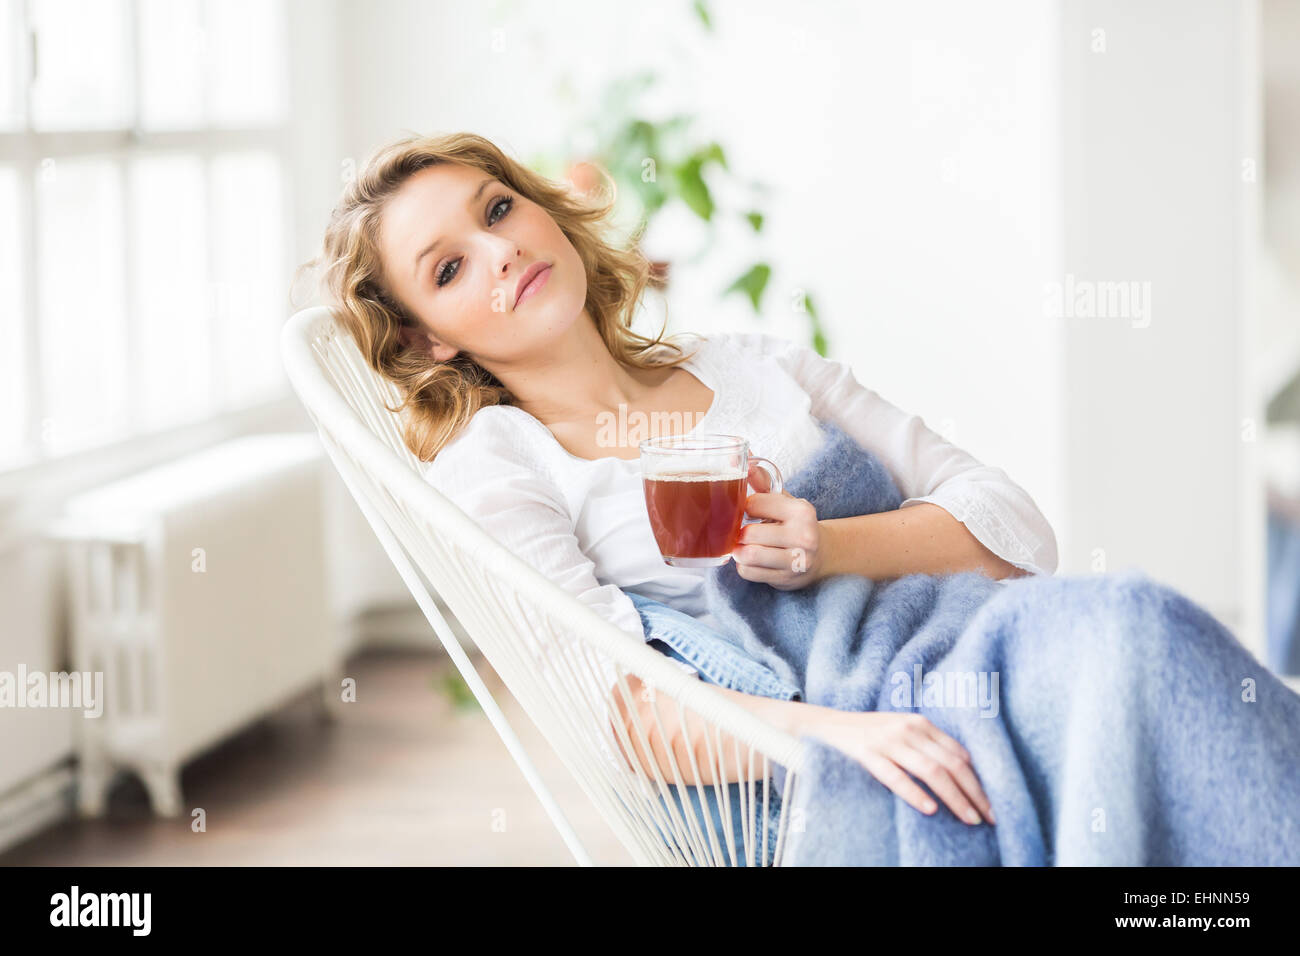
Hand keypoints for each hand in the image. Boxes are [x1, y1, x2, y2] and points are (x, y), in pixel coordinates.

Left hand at [731, 461, 824, 589]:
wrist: (820, 555)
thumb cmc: (794, 523)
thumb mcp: (784, 500)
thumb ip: (762, 480)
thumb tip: (743, 457)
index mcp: (802, 510)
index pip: (755, 504)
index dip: (746, 507)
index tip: (750, 510)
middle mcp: (804, 536)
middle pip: (750, 534)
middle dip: (740, 533)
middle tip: (742, 532)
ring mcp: (797, 560)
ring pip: (749, 555)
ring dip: (740, 551)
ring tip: (744, 546)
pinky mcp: (786, 579)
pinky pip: (749, 572)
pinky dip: (744, 566)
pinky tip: (752, 560)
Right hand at [798, 707, 995, 824]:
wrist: (825, 725)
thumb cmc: (868, 733)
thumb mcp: (901, 732)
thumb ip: (928, 745)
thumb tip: (963, 771)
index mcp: (920, 723)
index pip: (959, 754)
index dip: (979, 781)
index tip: (992, 805)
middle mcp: (908, 729)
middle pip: (951, 763)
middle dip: (974, 793)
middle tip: (989, 818)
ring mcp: (886, 740)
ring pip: (931, 770)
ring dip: (954, 797)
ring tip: (969, 818)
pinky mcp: (866, 753)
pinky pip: (895, 776)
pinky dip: (915, 793)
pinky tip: (930, 809)